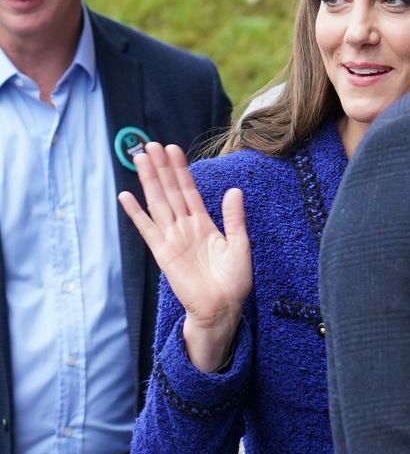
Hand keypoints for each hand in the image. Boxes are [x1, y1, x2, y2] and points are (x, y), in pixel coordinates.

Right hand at [118, 142, 251, 371]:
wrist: (223, 308)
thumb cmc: (234, 281)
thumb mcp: (239, 244)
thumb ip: (233, 217)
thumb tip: (234, 190)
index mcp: (204, 224)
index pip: (189, 191)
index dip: (180, 170)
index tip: (172, 149)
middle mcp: (185, 227)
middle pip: (170, 191)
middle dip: (161, 168)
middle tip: (150, 144)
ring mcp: (172, 239)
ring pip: (158, 203)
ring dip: (149, 181)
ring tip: (139, 159)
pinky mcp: (163, 253)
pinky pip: (147, 229)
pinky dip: (136, 214)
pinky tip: (126, 196)